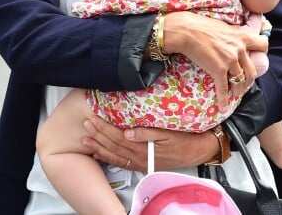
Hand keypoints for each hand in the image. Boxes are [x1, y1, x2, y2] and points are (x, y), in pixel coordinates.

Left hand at [82, 115, 216, 170]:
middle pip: (112, 145)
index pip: (117, 136)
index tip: (93, 118)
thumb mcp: (168, 132)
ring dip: (98, 147)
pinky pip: (120, 163)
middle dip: (97, 135)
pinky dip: (107, 159)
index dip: (103, 128)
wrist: (197, 150)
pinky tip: (98, 154)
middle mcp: (138, 157)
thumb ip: (147, 133)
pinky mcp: (141, 164)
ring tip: (85, 140)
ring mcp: (138, 162)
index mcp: (142, 147)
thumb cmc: (184, 138)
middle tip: (84, 125)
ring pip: (113, 155)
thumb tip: (128, 132)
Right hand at [163, 11, 267, 111]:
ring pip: (240, 81)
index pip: (262, 44)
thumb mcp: (223, 26)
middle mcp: (239, 49)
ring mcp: (230, 60)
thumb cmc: (200, 25)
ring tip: (234, 93)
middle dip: (249, 79)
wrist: (186, 31)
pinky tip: (223, 107)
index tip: (256, 57)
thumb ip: (232, 34)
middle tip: (244, 83)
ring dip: (238, 90)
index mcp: (241, 36)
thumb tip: (234, 37)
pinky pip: (224, 89)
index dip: (262, 52)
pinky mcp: (219, 70)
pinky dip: (224, 100)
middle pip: (252, 70)